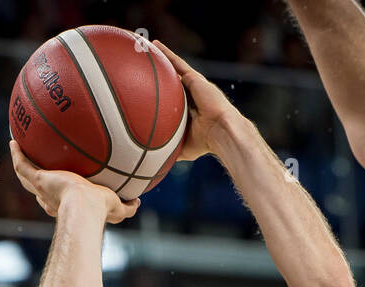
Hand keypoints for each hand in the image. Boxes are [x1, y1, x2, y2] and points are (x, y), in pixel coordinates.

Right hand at [9, 140, 138, 222]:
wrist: (85, 209)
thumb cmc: (101, 211)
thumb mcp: (118, 209)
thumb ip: (128, 207)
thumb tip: (138, 201)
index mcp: (66, 206)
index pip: (57, 201)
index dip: (56, 196)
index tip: (60, 186)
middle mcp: (50, 199)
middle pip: (38, 189)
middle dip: (36, 180)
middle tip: (38, 168)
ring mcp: (41, 189)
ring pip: (25, 176)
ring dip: (21, 162)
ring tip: (18, 148)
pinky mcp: (37, 180)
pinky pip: (22, 165)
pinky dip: (16, 154)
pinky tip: (14, 141)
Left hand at [153, 40, 238, 160]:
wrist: (222, 132)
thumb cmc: (206, 143)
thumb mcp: (184, 147)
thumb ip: (170, 149)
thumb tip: (155, 163)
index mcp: (190, 111)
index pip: (172, 99)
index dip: (162, 95)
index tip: (147, 91)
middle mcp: (192, 96)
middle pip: (172, 81)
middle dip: (160, 74)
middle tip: (142, 66)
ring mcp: (194, 86)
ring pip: (174, 69)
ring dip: (161, 59)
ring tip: (145, 49)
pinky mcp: (196, 79)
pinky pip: (177, 63)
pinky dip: (166, 54)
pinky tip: (154, 45)